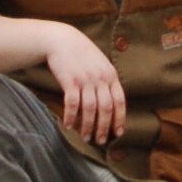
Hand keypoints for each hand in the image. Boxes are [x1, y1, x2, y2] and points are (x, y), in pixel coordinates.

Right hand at [40, 27, 127, 145]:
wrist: (62, 40)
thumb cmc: (81, 54)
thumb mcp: (100, 64)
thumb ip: (107, 80)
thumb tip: (112, 103)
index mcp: (110, 75)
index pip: (120, 101)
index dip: (120, 119)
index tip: (118, 133)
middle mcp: (100, 78)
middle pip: (106, 108)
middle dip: (104, 127)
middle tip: (101, 141)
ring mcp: (85, 79)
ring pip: (90, 109)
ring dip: (87, 126)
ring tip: (85, 137)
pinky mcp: (70, 81)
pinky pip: (72, 103)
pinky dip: (71, 117)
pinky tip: (68, 125)